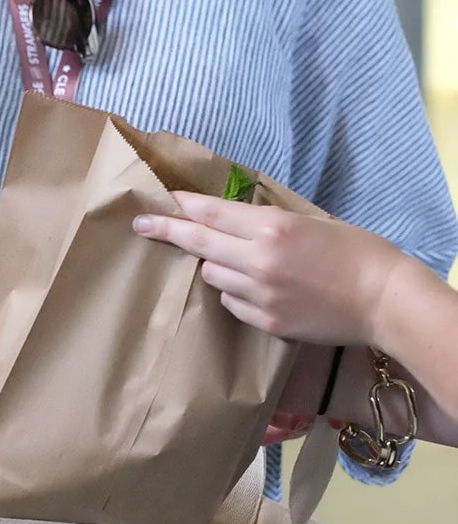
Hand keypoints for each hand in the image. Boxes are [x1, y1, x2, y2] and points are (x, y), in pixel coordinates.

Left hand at [133, 193, 402, 345]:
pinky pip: (232, 303)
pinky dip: (235, 293)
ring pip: (213, 276)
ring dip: (215, 265)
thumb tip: (231, 220)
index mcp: (272, 228)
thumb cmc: (356, 251)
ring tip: (238, 262)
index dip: (184, 206)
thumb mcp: (310, 222)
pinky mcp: (266, 321)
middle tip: (142, 226)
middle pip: (199, 244)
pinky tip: (256, 289)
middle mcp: (259, 260)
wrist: (382, 300)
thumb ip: (267, 222)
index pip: (212, 213)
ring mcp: (260, 294)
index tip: (163, 202)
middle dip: (168, 231)